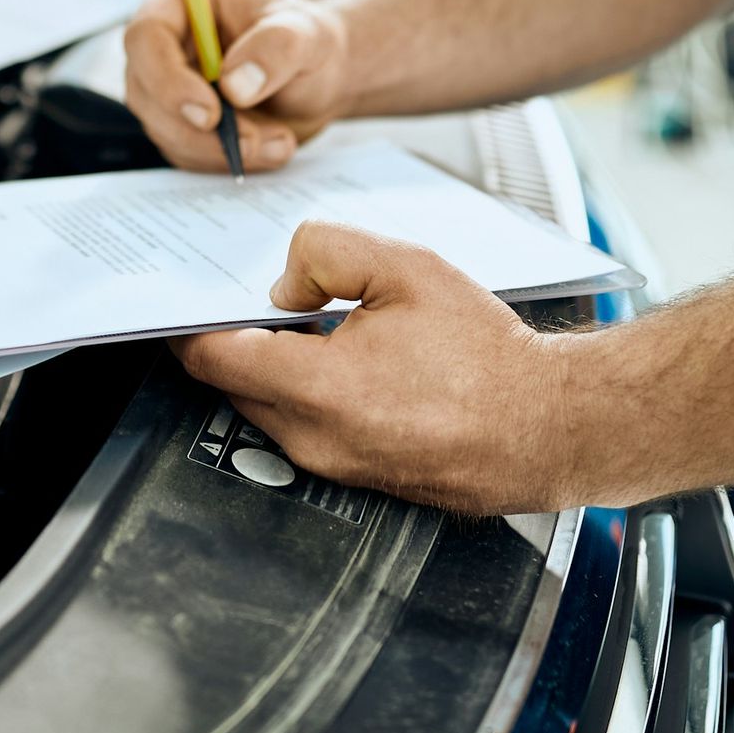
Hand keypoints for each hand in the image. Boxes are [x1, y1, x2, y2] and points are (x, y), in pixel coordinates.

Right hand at [124, 0, 350, 170]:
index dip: (167, 79)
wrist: (318, 78)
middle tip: (255, 141)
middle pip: (145, 92)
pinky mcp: (177, 123)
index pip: (146, 36)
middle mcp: (163, 44)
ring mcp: (165, 86)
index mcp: (181, 0)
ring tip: (279, 140)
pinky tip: (269, 146)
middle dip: (199, 130)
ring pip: (165, 130)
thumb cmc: (306, 41)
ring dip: (221, 148)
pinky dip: (227, 159)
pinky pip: (185, 153)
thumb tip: (235, 86)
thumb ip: (277, 49)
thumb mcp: (307, 34)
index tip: (210, 114)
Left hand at [173, 220, 569, 513]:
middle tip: (258, 300)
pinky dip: (309, 394)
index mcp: (318, 389)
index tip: (181, 301)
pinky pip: (307, 430)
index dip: (187, 324)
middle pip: (235, 384)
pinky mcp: (359, 479)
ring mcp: (336, 468)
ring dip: (276, 368)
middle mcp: (316, 440)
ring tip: (318, 325)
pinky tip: (350, 361)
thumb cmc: (491, 358)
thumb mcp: (408, 269)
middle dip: (237, 339)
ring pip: (270, 409)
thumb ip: (328, 253)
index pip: (211, 359)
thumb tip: (283, 284)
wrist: (552, 426)